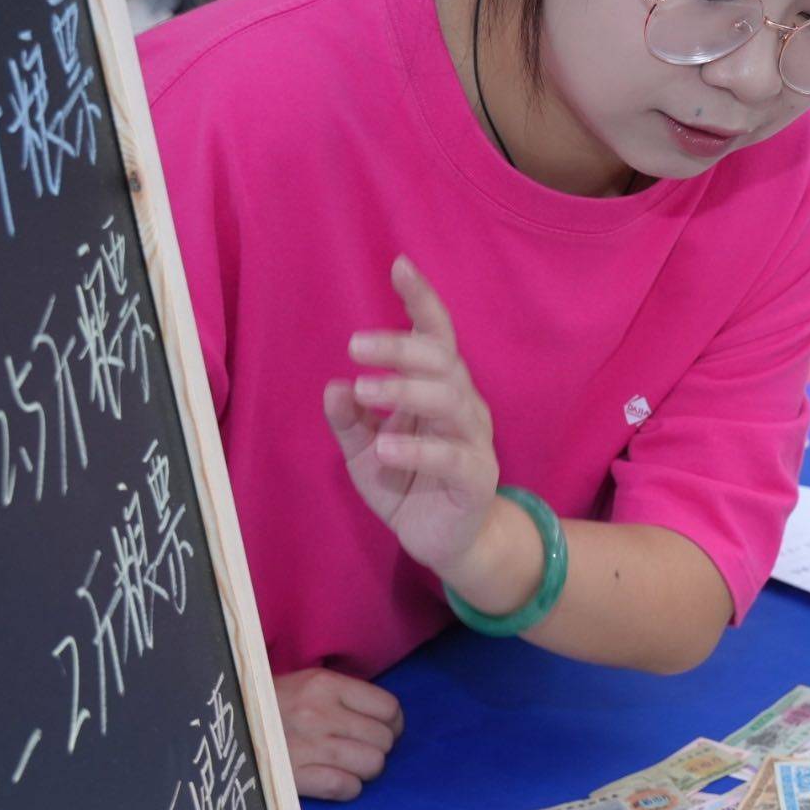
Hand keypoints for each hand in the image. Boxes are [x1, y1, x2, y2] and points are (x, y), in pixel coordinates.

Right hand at [271, 664, 400, 801]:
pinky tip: (337, 781)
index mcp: (323, 685)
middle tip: (361, 749)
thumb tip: (386, 718)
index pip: (388, 708)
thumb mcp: (304, 684)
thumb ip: (342, 696)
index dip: (392, 723)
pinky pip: (345, 787)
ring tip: (349, 765)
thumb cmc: (268, 705)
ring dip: (365, 770)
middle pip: (384, 740)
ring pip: (372, 765)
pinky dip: (348, 788)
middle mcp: (318, 713)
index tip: (382, 729)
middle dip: (379, 748)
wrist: (220, 724)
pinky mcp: (295, 776)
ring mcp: (306, 746)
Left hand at [323, 256, 501, 576]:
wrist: (445, 543)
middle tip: (355, 345)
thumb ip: (350, 421)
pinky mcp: (476, 480)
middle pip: (443, 360)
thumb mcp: (364, 451)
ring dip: (406, 390)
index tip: (398, 266)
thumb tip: (333, 386)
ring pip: (451, 401)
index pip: (436, 335)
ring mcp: (475, 441)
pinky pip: (453, 458)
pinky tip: (386, 448)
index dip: (421, 300)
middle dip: (401, 346)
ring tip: (365, 389)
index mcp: (439, 389)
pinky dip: (419, 450)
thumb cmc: (407, 484)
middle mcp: (463, 406)